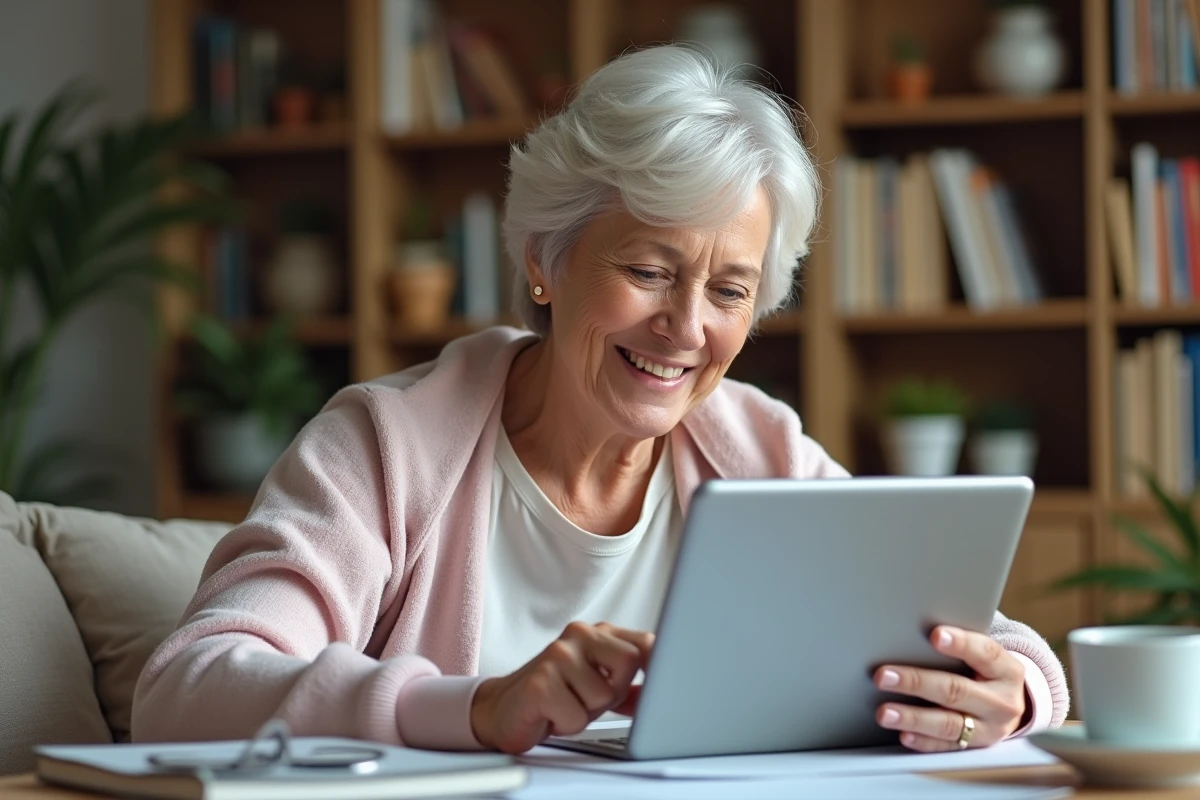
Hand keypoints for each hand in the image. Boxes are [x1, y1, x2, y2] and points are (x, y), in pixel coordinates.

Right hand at [470, 621, 653, 753]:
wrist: (503, 708)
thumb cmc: (556, 695)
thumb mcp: (599, 686)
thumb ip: (631, 682)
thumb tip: (668, 686)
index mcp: (597, 633)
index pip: (645, 642)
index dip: (660, 665)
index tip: (670, 682)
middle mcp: (578, 635)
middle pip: (629, 662)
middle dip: (616, 692)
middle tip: (589, 699)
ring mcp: (557, 655)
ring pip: (603, 696)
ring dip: (587, 712)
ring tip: (567, 705)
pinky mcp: (540, 682)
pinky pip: (577, 716)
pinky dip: (567, 724)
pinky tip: (551, 714)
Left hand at [873, 625, 1026, 752]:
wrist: (1009, 707)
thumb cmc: (985, 672)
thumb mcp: (984, 658)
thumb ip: (960, 647)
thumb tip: (914, 634)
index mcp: (1007, 671)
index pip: (986, 653)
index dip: (961, 643)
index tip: (934, 635)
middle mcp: (1001, 702)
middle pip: (956, 690)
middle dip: (917, 682)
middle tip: (883, 676)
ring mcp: (990, 729)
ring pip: (948, 724)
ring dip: (913, 718)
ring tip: (885, 712)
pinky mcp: (975, 748)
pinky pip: (946, 747)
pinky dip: (923, 742)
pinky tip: (904, 735)